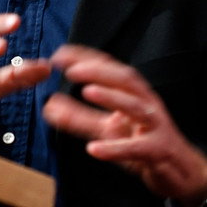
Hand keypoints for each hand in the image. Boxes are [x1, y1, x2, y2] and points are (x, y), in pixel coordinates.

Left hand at [43, 45, 206, 205]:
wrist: (178, 171)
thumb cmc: (141, 141)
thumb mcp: (107, 127)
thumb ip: (78, 117)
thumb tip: (48, 107)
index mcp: (132, 92)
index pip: (109, 66)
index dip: (85, 58)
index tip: (59, 55)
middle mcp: (145, 102)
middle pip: (125, 79)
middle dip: (99, 71)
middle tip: (71, 70)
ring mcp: (154, 124)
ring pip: (135, 106)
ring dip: (111, 97)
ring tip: (87, 92)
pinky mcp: (158, 150)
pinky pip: (137, 148)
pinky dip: (116, 148)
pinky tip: (93, 149)